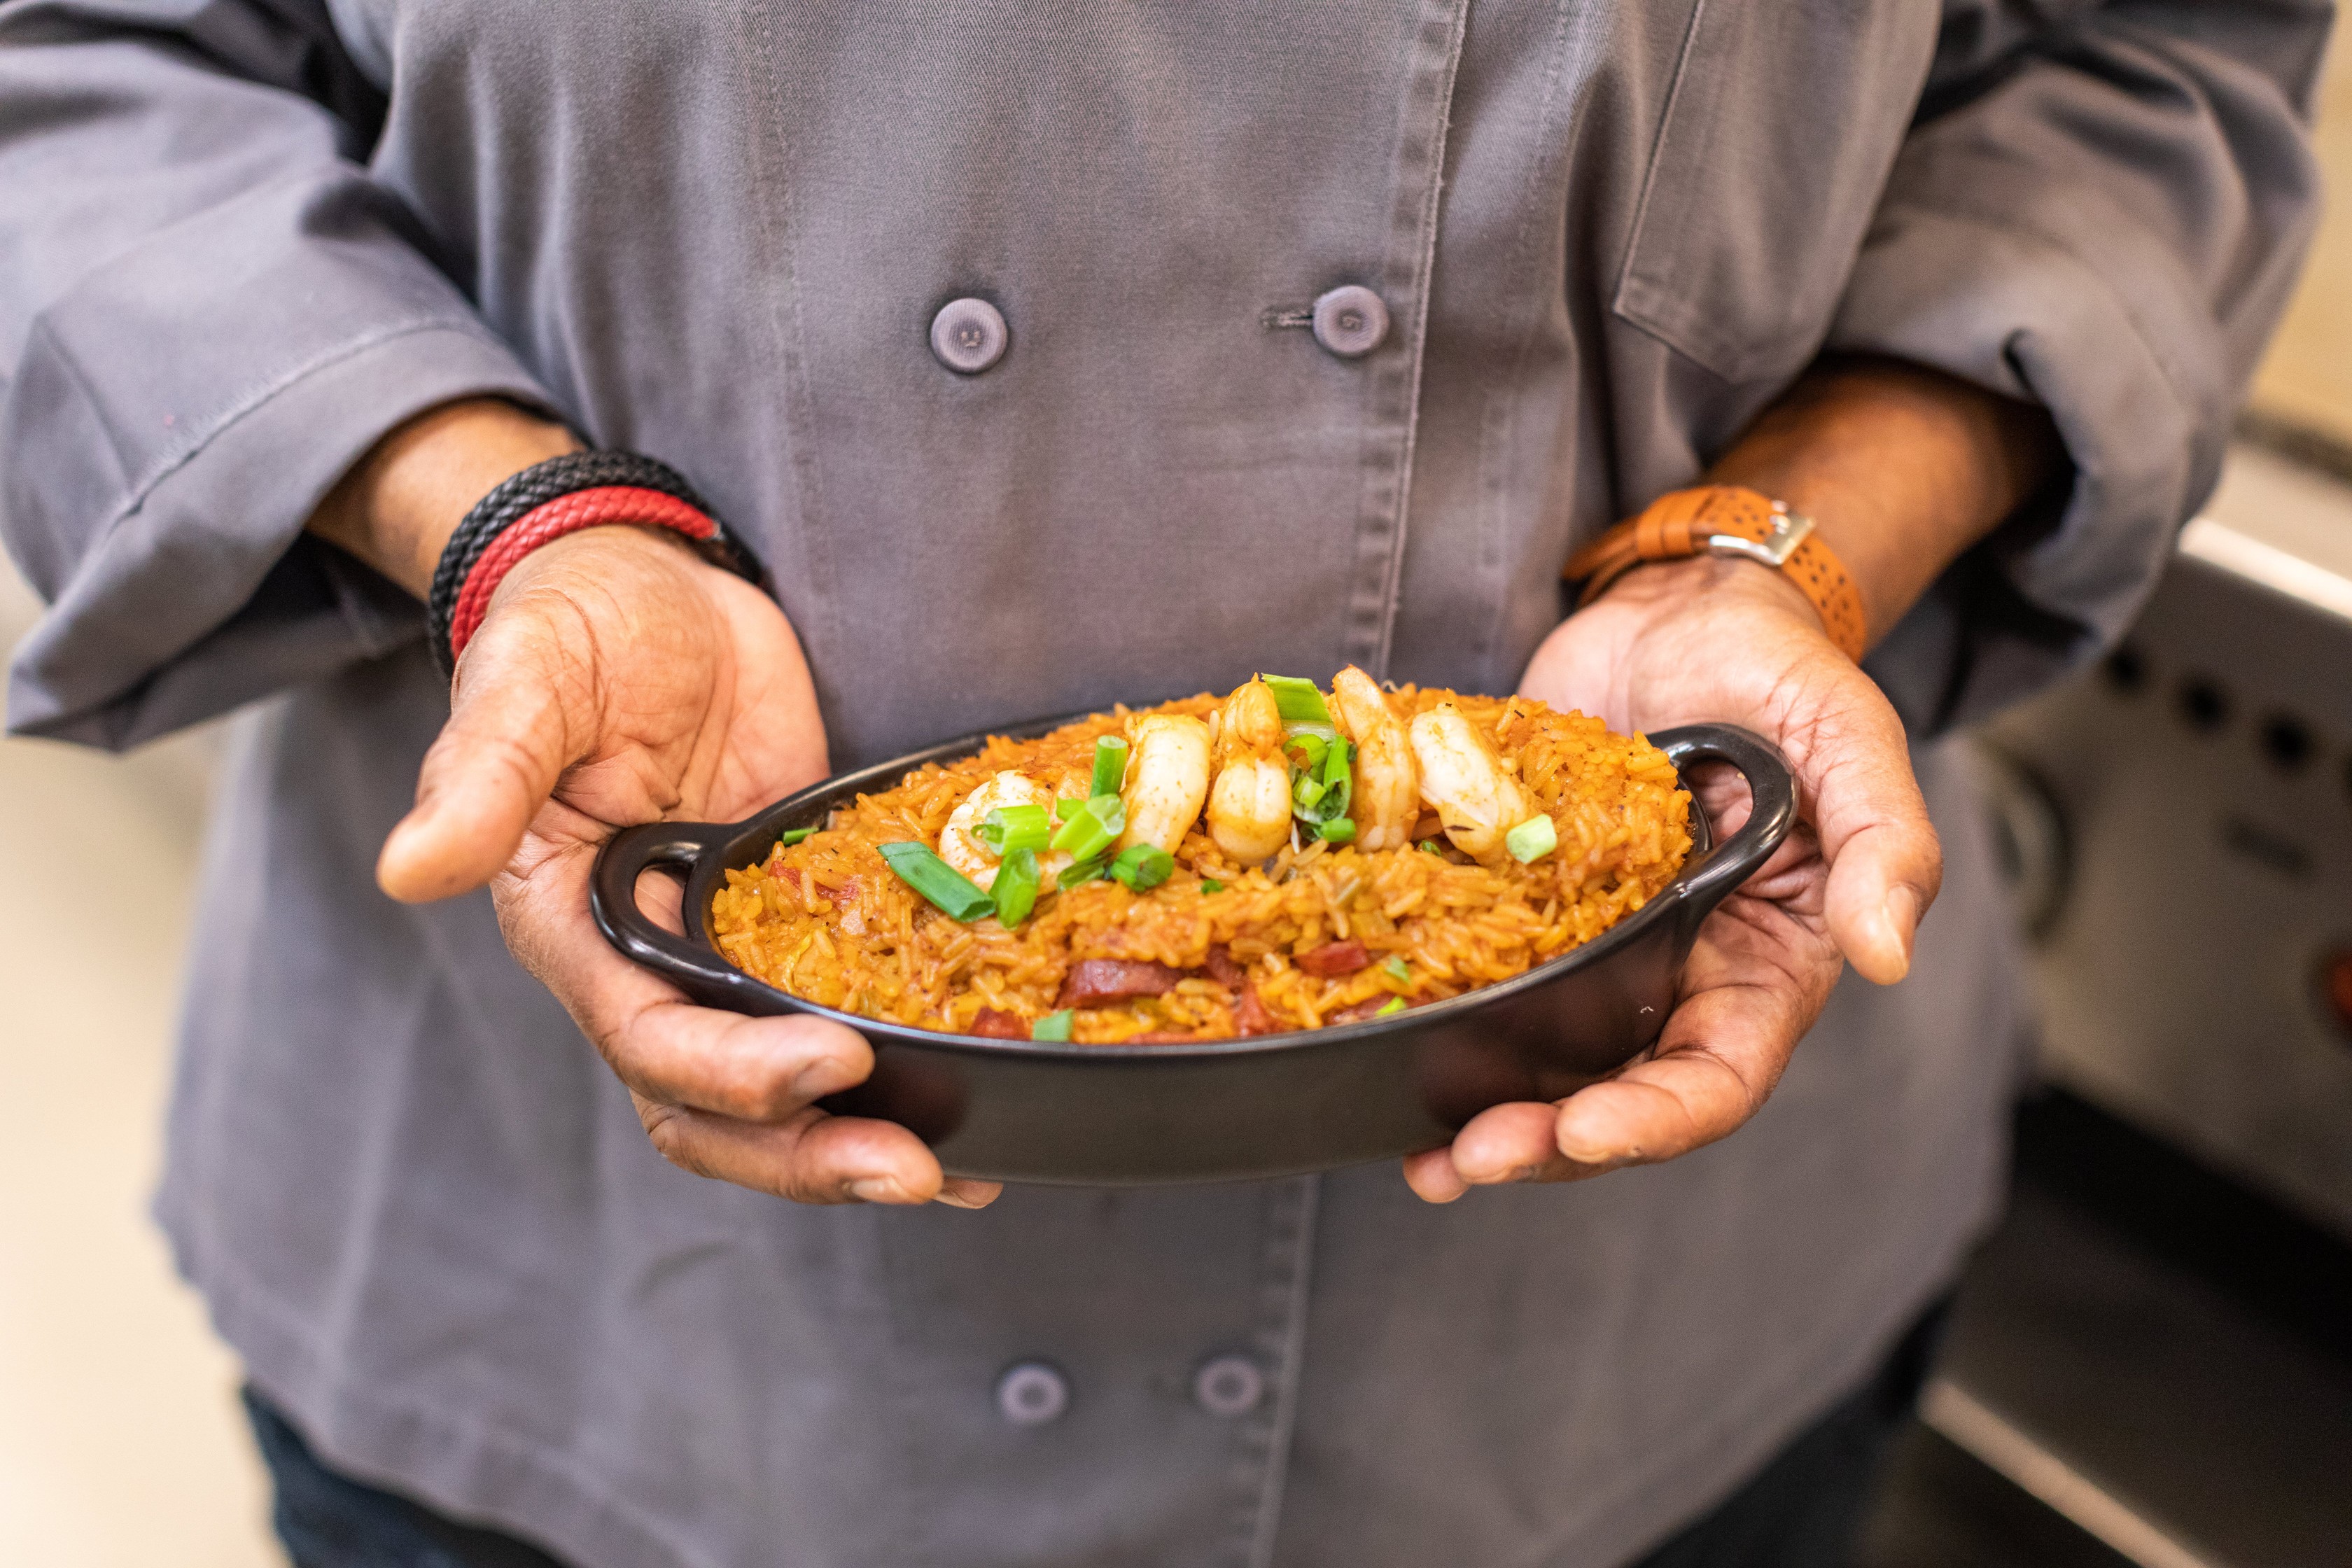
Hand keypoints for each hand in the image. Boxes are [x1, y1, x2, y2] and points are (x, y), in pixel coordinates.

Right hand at [318, 400, 997, 1208]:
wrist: (657, 583)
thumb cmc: (573, 625)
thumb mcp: (526, 681)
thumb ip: (482, 777)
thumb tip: (411, 871)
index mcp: (573, 930)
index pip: (649, 1041)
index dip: (738, 1072)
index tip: (834, 1061)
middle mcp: (650, 966)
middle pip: (716, 1106)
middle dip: (806, 1152)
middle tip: (913, 1170)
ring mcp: (734, 951)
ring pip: (785, 1090)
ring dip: (860, 1141)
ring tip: (962, 1171)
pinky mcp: (804, 919)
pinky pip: (852, 1013)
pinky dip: (910, 1068)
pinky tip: (983, 1110)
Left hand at [1400, 556, 1940, 1199]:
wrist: (1680, 603)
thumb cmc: (1781, 672)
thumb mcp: (1853, 741)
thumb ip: (1887, 845)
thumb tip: (1888, 955)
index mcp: (1760, 963)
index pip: (1715, 1076)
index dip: (1652, 1119)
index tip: (1583, 1129)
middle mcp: (1670, 974)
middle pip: (1612, 1094)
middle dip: (1548, 1142)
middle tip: (1470, 1160)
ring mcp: (1587, 944)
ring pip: (1534, 1060)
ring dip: (1478, 1115)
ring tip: (1421, 1159)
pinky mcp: (1517, 900)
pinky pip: (1473, 976)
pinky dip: (1428, 1020)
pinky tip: (1375, 1045)